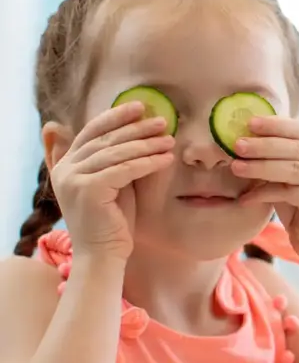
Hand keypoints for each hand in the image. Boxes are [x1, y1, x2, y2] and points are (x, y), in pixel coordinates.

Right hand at [49, 103, 174, 260]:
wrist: (103, 255)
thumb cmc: (113, 222)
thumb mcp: (115, 184)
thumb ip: (117, 161)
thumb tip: (138, 134)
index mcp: (67, 164)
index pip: (92, 131)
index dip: (116, 117)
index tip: (140, 107)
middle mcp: (65, 169)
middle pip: (106, 140)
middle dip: (136, 128)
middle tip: (161, 121)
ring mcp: (74, 179)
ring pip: (117, 153)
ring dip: (146, 144)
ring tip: (169, 139)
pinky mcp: (89, 190)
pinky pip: (125, 170)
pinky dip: (148, 162)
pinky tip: (167, 159)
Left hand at [232, 116, 298, 260]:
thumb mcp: (286, 179)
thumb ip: (276, 159)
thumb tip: (244, 139)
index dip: (274, 125)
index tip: (249, 123)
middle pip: (294, 147)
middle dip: (263, 145)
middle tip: (237, 145)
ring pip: (290, 168)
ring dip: (260, 167)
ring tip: (236, 167)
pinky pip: (288, 191)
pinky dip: (263, 194)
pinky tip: (244, 199)